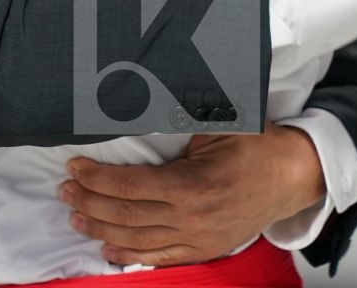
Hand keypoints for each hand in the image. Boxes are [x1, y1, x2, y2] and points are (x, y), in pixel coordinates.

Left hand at [60, 123, 323, 265]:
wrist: (293, 177)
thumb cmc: (257, 144)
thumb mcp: (221, 121)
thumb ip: (180, 116)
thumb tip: (141, 98)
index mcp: (193, 185)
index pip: (130, 186)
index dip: (97, 178)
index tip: (74, 167)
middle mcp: (192, 217)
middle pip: (126, 215)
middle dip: (89, 201)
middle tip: (64, 190)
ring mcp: (198, 238)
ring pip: (138, 240)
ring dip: (101, 229)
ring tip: (74, 216)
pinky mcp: (205, 249)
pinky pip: (161, 258)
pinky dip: (131, 256)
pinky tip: (107, 250)